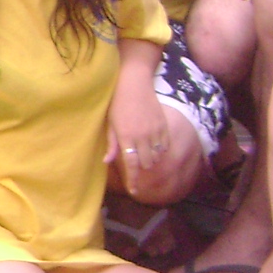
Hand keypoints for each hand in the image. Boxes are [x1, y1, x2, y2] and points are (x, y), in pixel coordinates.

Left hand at [105, 80, 173, 195]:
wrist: (133, 81)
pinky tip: (153, 145)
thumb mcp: (110, 122)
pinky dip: (160, 150)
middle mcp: (142, 136)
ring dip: (151, 159)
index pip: (131, 165)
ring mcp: (154, 130)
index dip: (133, 180)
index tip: (134, 191)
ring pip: (157, 156)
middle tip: (136, 166)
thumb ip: (111, 143)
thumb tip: (107, 161)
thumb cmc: (116, 101)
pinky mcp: (163, 124)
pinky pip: (165, 145)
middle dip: (141, 169)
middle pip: (146, 164)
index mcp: (126, 136)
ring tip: (144, 154)